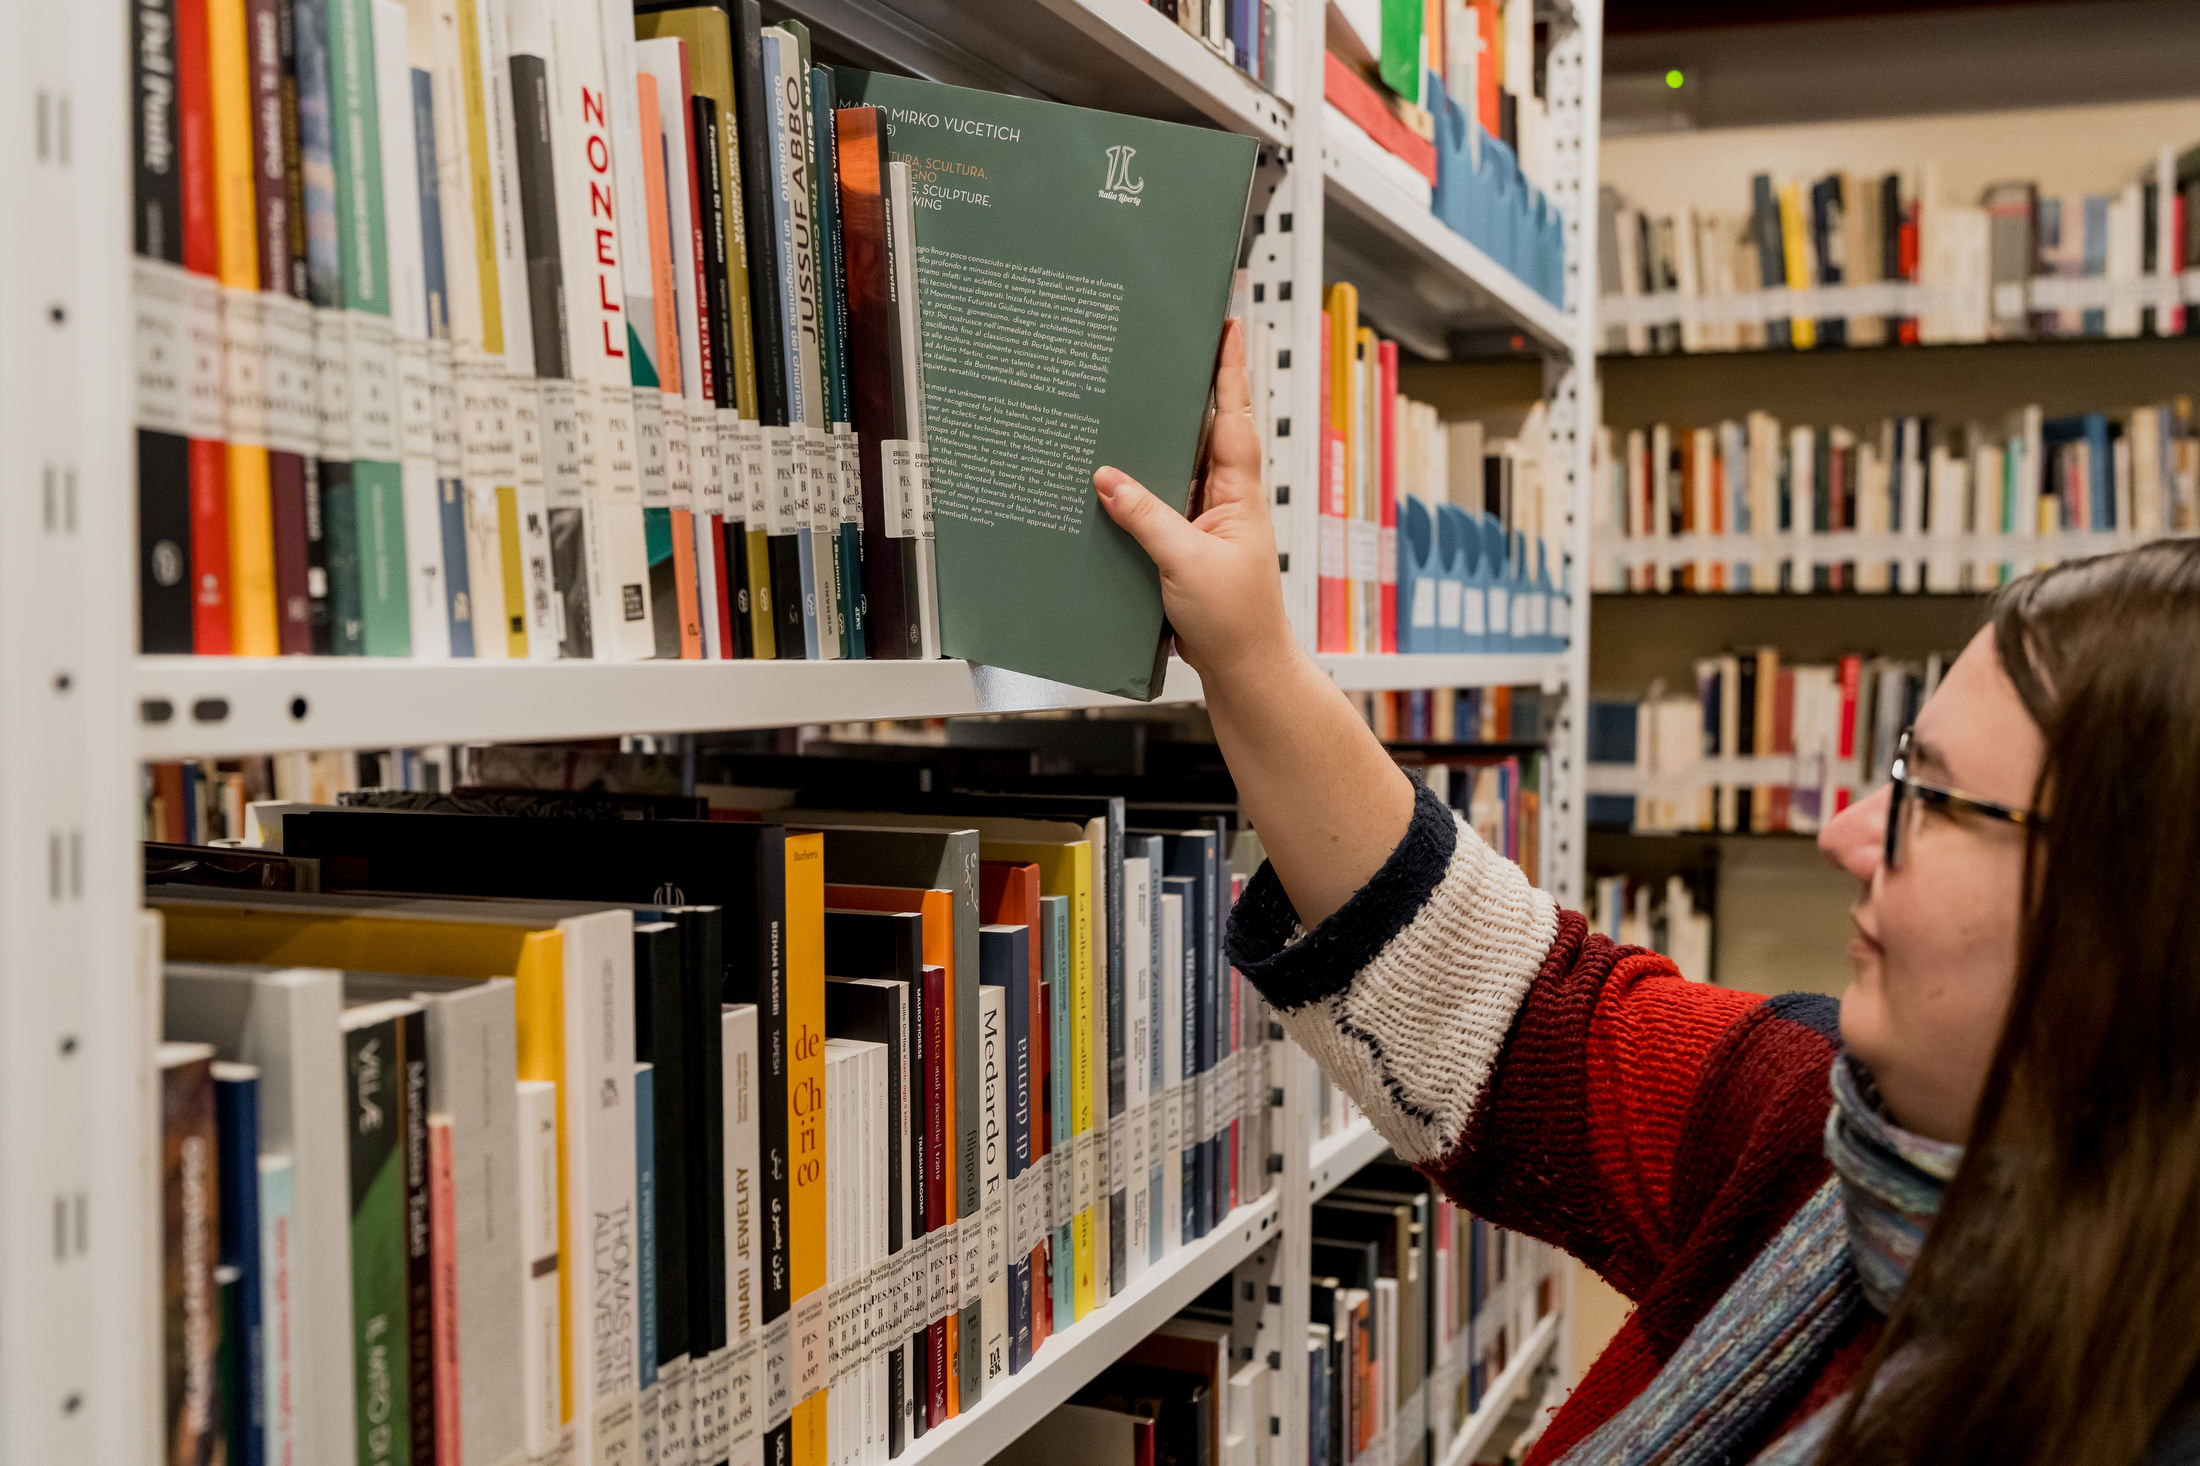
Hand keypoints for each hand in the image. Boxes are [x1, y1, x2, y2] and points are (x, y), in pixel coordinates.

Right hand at [1094, 318, 1300, 688]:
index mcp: (1238, 493)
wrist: (1243, 670)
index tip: (1227, 324)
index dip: (1229, 369)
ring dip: (1154, 443)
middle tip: (1160, 348)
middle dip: (1185, 392)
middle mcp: (1223, 500)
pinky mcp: (1184, 548)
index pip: (1233, 415)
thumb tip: (1107, 477)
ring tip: (1123, 402)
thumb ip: (1145, 517)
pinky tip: (1106, 483)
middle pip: (1202, 433)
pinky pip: (1156, 507)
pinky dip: (1135, 492)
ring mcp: (1204, 523)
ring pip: (1175, 469)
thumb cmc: (1234, 620)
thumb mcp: (1185, 562)